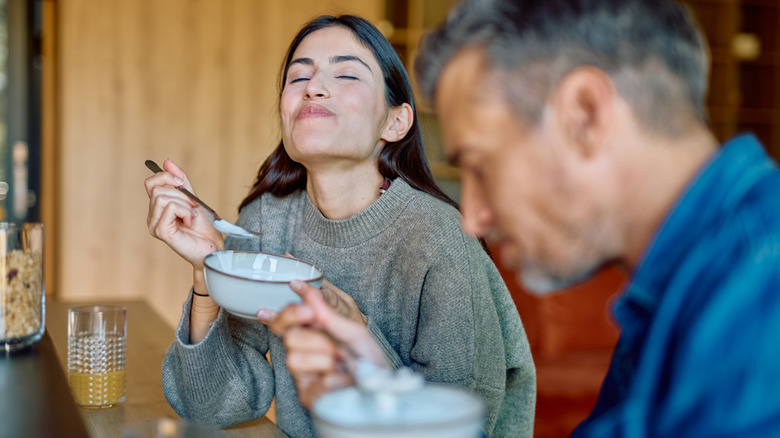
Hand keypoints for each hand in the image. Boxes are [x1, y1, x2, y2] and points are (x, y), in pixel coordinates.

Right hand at [144, 159, 224, 268]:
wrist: (213, 246)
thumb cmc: (204, 227)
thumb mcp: (193, 198)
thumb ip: (180, 182)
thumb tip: (167, 161)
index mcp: (157, 209)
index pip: (150, 183)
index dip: (165, 177)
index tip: (180, 182)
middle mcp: (152, 217)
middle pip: (158, 189)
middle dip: (181, 195)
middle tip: (192, 208)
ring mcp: (154, 225)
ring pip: (163, 197)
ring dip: (184, 204)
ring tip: (191, 217)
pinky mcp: (160, 231)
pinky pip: (170, 207)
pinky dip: (185, 211)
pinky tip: (189, 222)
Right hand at [262, 280, 389, 408]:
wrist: (381, 387)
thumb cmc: (366, 359)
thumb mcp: (353, 333)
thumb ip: (329, 316)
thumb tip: (309, 293)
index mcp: (309, 335)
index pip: (284, 321)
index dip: (289, 313)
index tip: (308, 312)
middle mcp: (301, 353)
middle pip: (289, 337)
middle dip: (316, 339)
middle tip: (337, 347)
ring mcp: (303, 376)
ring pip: (294, 359)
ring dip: (325, 360)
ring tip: (342, 365)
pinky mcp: (307, 396)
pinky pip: (314, 382)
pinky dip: (336, 379)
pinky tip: (344, 381)